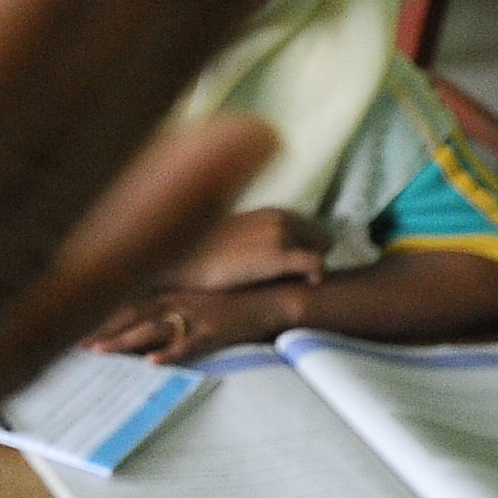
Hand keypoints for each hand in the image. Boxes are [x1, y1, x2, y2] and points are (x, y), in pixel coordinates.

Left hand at [85, 282, 301, 359]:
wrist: (273, 298)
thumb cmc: (232, 302)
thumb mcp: (196, 302)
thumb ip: (170, 311)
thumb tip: (144, 332)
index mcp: (172, 295)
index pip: (128, 305)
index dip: (101, 315)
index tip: (73, 326)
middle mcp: (178, 302)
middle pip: (131, 315)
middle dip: (102, 328)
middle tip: (73, 343)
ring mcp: (195, 315)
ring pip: (153, 328)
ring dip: (125, 340)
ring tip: (100, 351)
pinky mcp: (214, 330)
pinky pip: (190, 344)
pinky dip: (171, 353)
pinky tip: (152, 362)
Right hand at [159, 205, 329, 295]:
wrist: (177, 262)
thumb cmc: (198, 257)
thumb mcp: (232, 239)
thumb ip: (256, 240)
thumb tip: (266, 258)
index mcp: (268, 212)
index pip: (309, 227)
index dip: (310, 247)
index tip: (304, 267)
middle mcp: (277, 217)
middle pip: (319, 237)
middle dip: (315, 256)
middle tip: (303, 278)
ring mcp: (279, 234)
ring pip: (320, 248)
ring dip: (313, 265)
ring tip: (301, 283)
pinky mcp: (277, 255)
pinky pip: (315, 264)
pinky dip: (317, 275)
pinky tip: (309, 285)